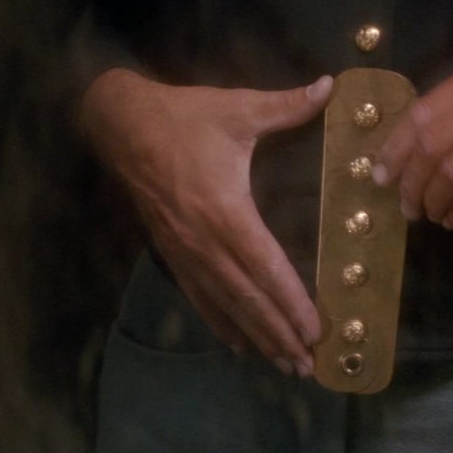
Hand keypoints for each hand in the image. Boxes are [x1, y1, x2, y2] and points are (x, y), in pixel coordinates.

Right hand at [81, 69, 333, 376]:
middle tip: (307, 365)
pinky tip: (238, 343)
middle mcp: (204, 241)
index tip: (315, 331)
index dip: (291, 301)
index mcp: (225, 210)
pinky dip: (220, 322)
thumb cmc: (185, 118)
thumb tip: (331, 87)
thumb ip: (287, 105)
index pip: (266, 266)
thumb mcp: (237, 108)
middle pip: (247, 298)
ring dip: (255, 336)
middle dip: (278, 333)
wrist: (122, 125)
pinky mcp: (171, 252)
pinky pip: (198, 296)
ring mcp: (184, 251)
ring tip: (283, 364)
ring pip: (224, 305)